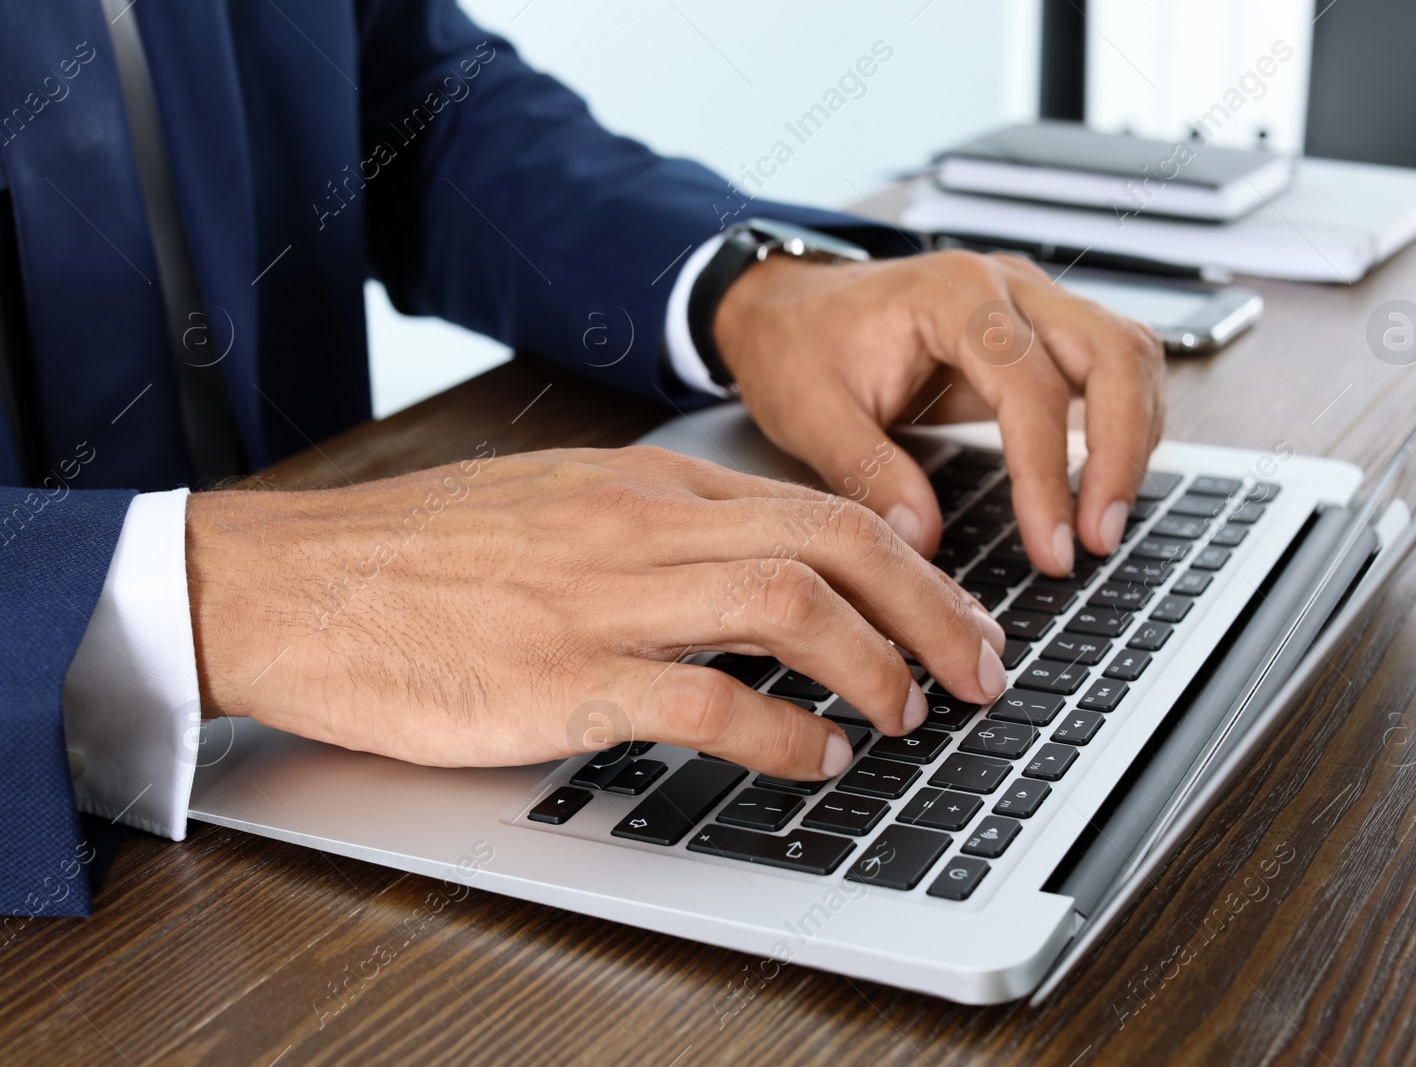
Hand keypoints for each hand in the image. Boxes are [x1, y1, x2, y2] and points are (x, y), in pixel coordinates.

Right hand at [186, 446, 1007, 778]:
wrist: (302, 583)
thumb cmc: (423, 554)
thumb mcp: (559, 507)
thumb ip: (658, 529)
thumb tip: (758, 570)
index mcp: (646, 485)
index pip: (819, 507)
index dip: (913, 566)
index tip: (952, 612)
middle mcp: (643, 529)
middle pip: (836, 548)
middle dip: (933, 611)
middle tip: (980, 670)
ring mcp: (607, 600)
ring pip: (792, 608)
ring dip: (877, 667)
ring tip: (909, 715)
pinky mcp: (565, 677)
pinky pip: (708, 700)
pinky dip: (785, 734)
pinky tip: (815, 757)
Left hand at [713, 250, 1164, 576]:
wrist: (786, 309)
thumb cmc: (798, 347)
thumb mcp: (812, 414)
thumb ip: (868, 474)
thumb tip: (926, 538)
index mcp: (952, 294)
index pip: (1032, 386)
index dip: (1048, 474)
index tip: (1051, 547)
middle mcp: (1007, 284)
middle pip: (1113, 353)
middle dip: (1120, 453)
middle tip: (1096, 540)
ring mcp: (1031, 300)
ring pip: (1129, 353)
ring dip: (1135, 438)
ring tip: (1103, 523)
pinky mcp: (1040, 328)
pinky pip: (1112, 365)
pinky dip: (1123, 423)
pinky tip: (1101, 483)